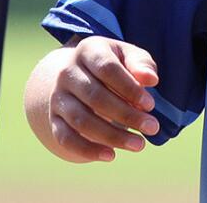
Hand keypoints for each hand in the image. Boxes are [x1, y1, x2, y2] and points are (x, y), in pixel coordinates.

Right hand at [38, 36, 161, 162]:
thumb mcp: (127, 56)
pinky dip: (88, 149)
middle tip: (152, 128)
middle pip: (95, 96)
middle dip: (126, 115)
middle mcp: (67, 72)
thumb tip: (150, 79)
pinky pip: (65, 138)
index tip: (150, 105)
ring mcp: (58, 97)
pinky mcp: (54, 119)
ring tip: (139, 144)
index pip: (107, 68)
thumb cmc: (113, 66)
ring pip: (81, 120)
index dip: (129, 87)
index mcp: (87, 51)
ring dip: (112, 136)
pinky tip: (111, 156)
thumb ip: (141, 64)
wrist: (78, 76)